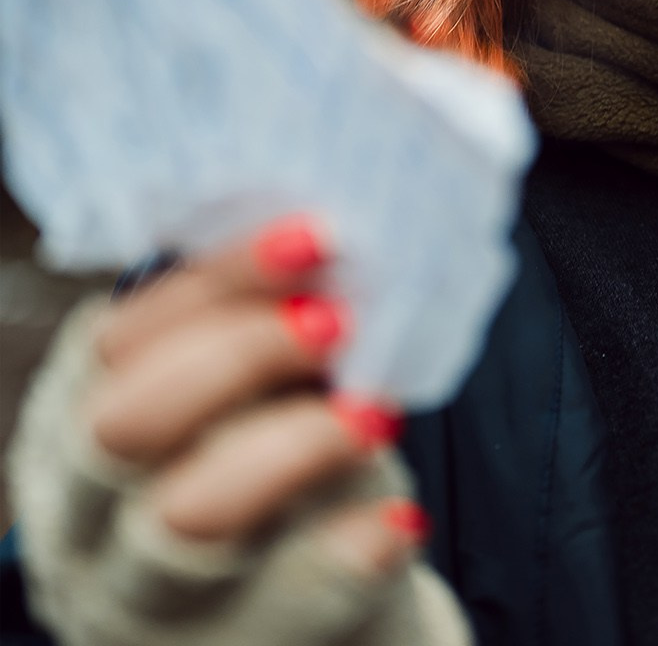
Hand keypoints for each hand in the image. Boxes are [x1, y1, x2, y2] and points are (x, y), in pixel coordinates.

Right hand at [5, 217, 467, 645]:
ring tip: (375, 409)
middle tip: (337, 322)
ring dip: (290, 446)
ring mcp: (149, 599)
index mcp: (77, 428)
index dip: (214, 284)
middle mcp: (87, 519)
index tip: (315, 237)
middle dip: (236, 356)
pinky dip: (352, 551)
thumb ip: (256, 329)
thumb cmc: (276, 464)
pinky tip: (400, 517)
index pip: (115, 342)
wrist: (319, 601)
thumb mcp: (245, 397)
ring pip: (186, 517)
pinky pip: (293, 599)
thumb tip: (329, 238)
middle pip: (122, 425)